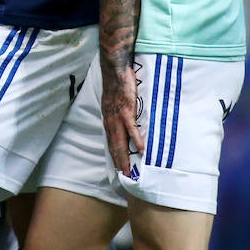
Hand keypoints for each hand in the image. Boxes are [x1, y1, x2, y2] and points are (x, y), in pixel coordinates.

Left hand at [102, 61, 143, 176]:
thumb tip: (123, 124)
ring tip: (130, 170)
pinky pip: (132, 129)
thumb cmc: (117, 86)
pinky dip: (136, 140)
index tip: (118, 169)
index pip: (111, 142)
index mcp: (108, 120)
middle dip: (119, 163)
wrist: (115, 72)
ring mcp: (118, 117)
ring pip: (121, 141)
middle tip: (125, 177)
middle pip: (115, 146)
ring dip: (125, 157)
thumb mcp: (113, 103)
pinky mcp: (127, 111)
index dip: (114, 156)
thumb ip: (117, 115)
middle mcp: (110, 122)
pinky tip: (141, 150)